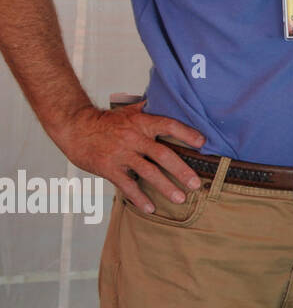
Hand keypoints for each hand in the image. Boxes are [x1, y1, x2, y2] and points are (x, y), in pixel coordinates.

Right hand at [52, 102, 203, 211]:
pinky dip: (139, 198)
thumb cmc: (106, 121)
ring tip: (180, 198)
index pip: (169, 125)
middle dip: (181, 171)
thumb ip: (150, 108)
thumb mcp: (129, 110)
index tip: (202, 143)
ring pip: (148, 172)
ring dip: (165, 187)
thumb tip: (169, 99)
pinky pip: (127, 185)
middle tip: (196, 184)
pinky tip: (150, 208)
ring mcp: (121, 154)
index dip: (186, 133)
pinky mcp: (109, 168)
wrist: (75, 128)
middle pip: (163, 155)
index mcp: (142, 122)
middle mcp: (134, 138)